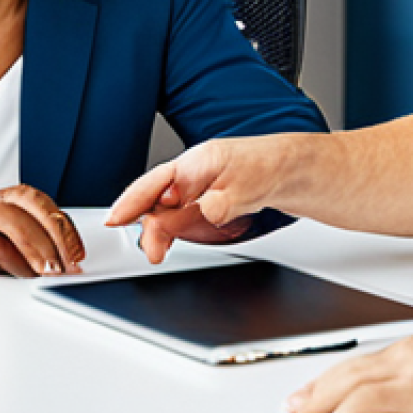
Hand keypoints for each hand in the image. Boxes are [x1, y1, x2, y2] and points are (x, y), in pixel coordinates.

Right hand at [0, 184, 85, 276]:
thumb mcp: (4, 216)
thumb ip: (30, 229)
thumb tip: (63, 258)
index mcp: (16, 195)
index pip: (51, 212)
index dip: (68, 237)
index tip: (77, 257)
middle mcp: (0, 201)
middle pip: (37, 222)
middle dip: (55, 249)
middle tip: (64, 270)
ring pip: (17, 234)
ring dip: (35, 259)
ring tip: (44, 275)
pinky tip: (1, 271)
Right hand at [107, 137, 288, 262]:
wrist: (296, 169)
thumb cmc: (271, 168)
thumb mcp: (242, 191)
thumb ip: (212, 206)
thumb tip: (188, 219)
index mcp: (199, 161)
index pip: (156, 181)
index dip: (132, 201)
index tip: (116, 220)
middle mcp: (195, 170)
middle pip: (157, 197)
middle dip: (149, 224)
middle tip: (153, 251)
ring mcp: (200, 183)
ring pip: (167, 206)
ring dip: (160, 226)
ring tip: (157, 249)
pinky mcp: (207, 196)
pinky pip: (180, 211)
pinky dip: (173, 225)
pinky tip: (169, 238)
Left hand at [286, 333, 412, 412]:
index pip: (364, 361)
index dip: (336, 375)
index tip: (318, 386)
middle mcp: (407, 352)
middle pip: (349, 368)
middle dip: (319, 385)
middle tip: (296, 400)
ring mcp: (411, 367)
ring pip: (352, 379)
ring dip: (323, 394)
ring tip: (302, 408)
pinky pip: (373, 396)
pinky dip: (351, 404)